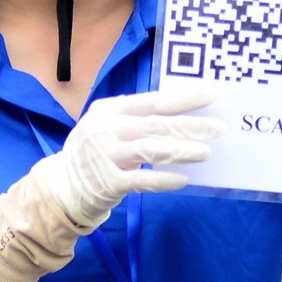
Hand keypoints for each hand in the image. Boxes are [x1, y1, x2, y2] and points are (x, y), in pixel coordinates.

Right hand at [31, 88, 221, 228]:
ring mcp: (106, 157)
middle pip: (155, 125)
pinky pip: (142, 180)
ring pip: (150, 150)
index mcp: (109, 109)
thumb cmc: (95, 152)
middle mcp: (105, 129)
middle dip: (190, 126)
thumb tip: (181, 114)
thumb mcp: (107, 125)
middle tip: (218, 128)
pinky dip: (164, 179)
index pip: (152, 101)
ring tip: (205, 152)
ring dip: (181, 151)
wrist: (63, 186)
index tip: (212, 95)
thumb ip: (135, 118)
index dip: (183, 98)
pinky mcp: (108, 183)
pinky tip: (184, 179)